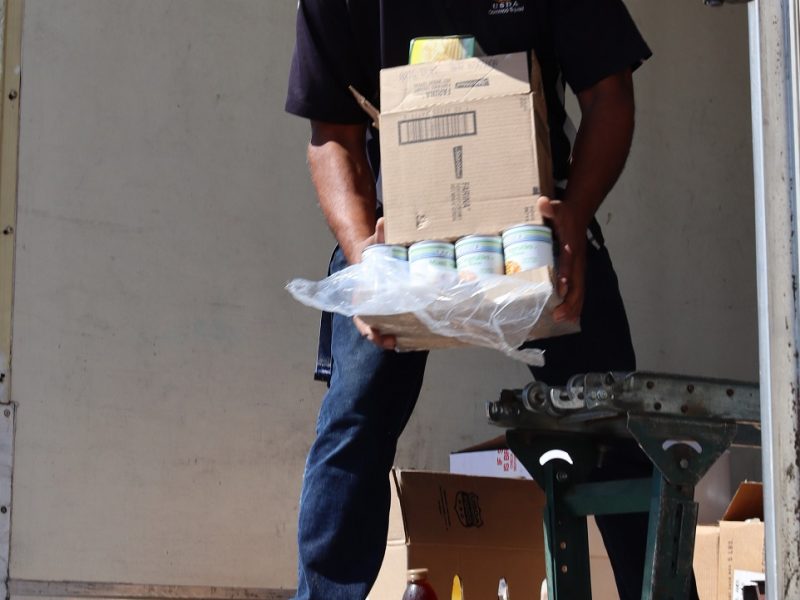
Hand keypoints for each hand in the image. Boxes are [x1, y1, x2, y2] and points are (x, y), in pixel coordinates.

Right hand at [352, 217, 397, 349]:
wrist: (371, 255)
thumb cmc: (370, 251)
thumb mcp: (372, 244)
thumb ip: (378, 235)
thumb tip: (384, 221)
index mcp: (361, 296)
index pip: (361, 319)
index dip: (367, 330)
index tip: (374, 335)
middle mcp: (370, 307)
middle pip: (374, 330)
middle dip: (382, 339)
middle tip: (393, 343)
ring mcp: (382, 310)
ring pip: (387, 329)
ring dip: (396, 338)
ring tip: (409, 345)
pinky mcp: (395, 308)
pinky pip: (399, 323)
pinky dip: (407, 331)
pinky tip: (420, 335)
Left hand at [537, 196, 588, 322]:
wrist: (579, 213)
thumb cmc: (565, 214)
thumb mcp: (558, 208)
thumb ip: (550, 207)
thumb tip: (543, 202)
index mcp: (572, 247)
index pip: (569, 263)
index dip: (566, 275)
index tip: (561, 289)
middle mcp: (577, 260)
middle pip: (578, 284)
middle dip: (570, 301)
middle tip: (558, 315)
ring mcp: (578, 268)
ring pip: (579, 291)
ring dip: (572, 307)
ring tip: (562, 321)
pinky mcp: (576, 272)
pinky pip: (577, 291)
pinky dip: (574, 304)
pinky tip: (567, 318)